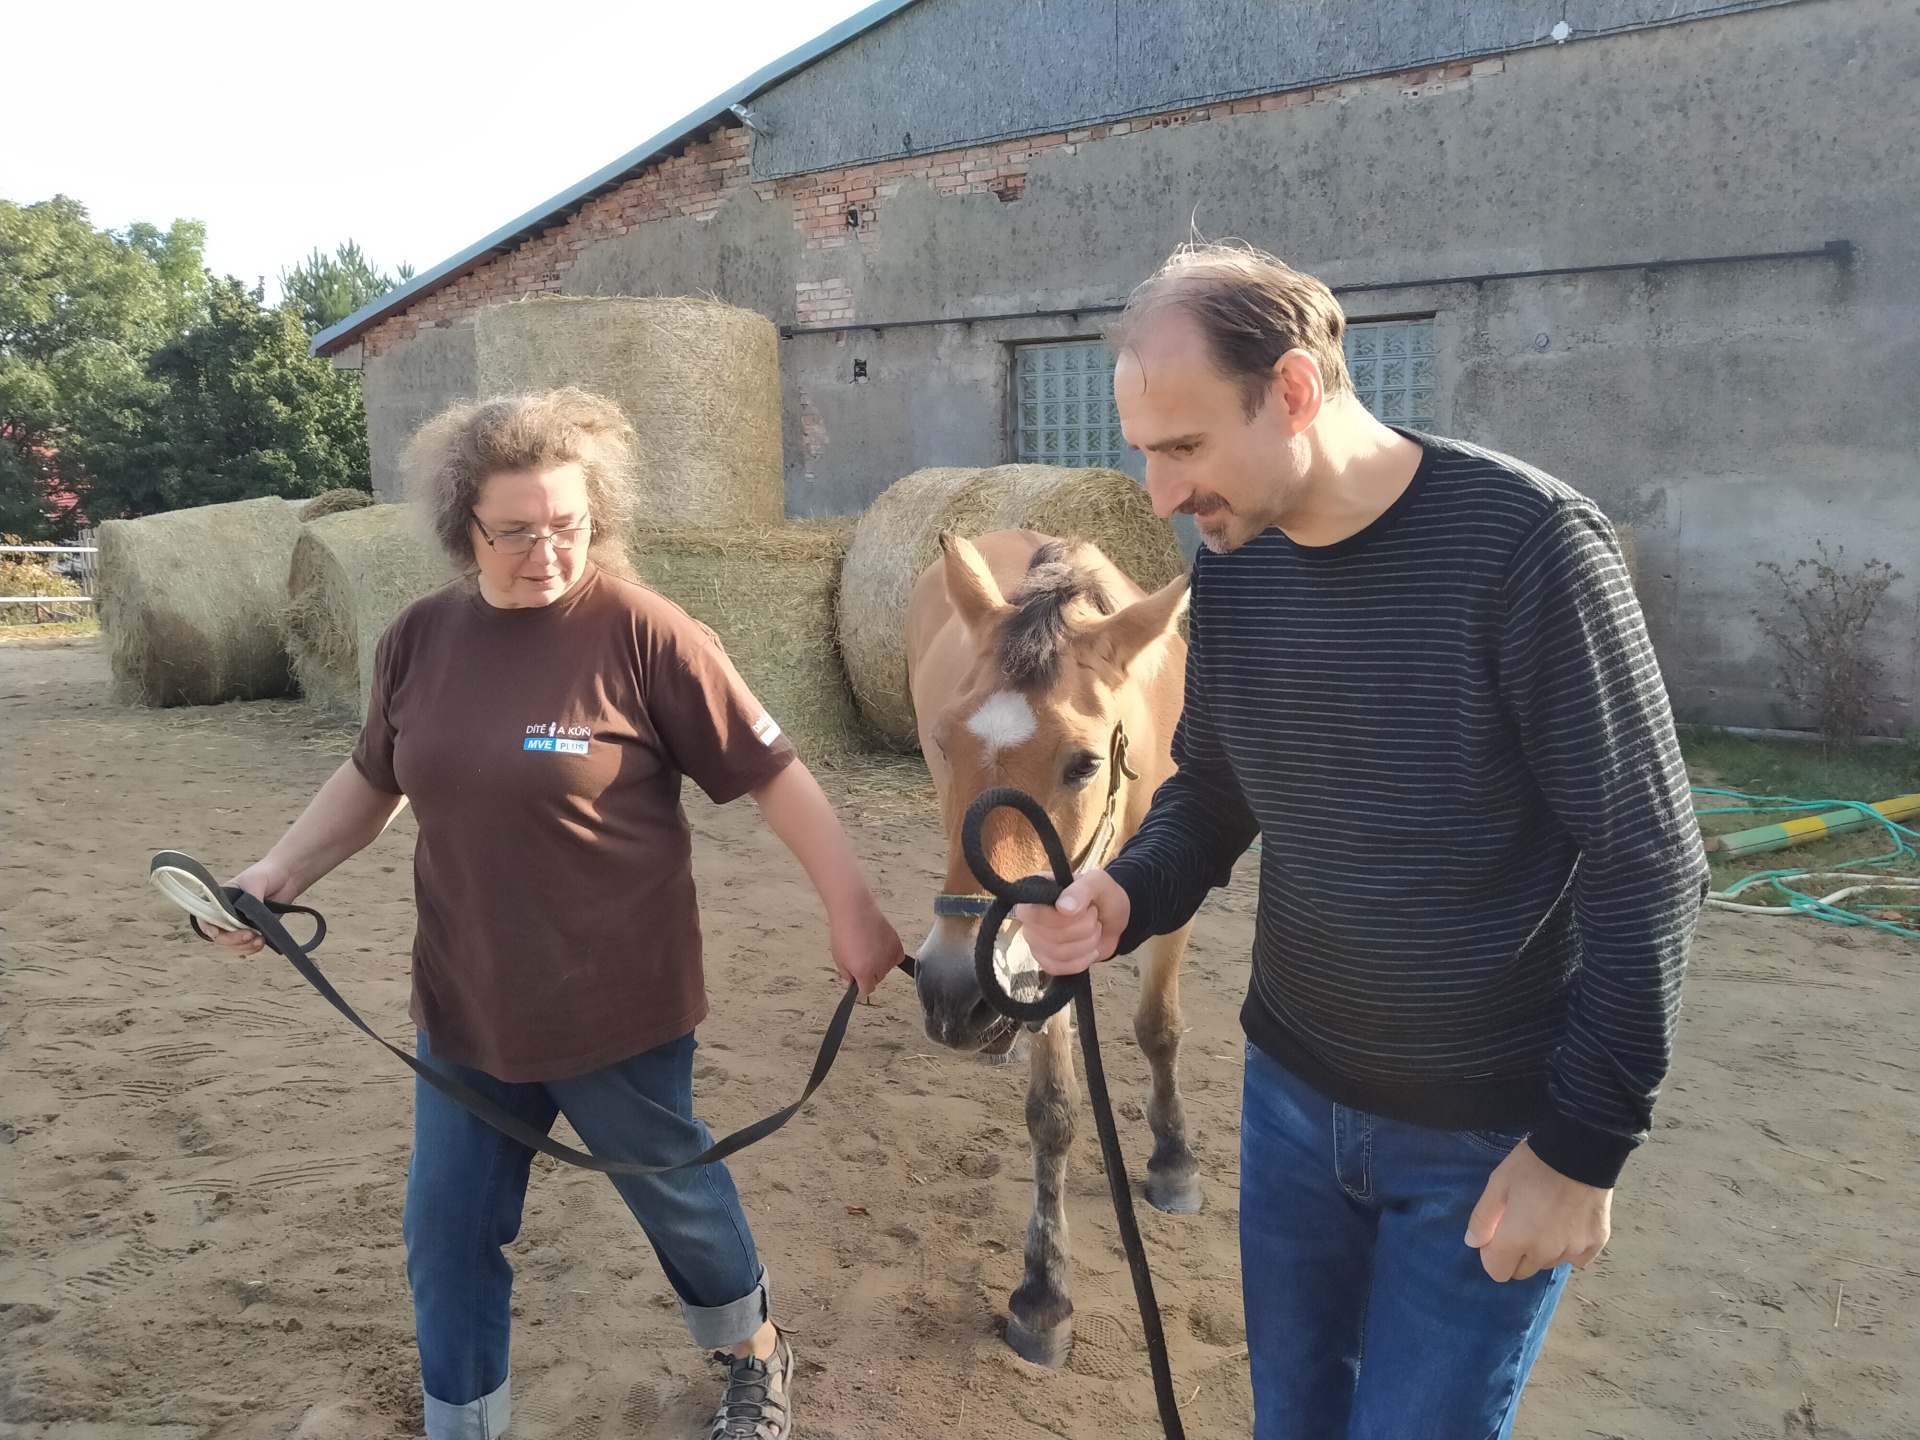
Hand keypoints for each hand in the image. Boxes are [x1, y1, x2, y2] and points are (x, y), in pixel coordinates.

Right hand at [199, 858, 299, 957]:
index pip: (206, 916)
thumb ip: (250, 899)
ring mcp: (241, 923)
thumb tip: (248, 918)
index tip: (216, 933)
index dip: (207, 927)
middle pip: (220, 935)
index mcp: (221, 900)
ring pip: (233, 943)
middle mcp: (227, 914)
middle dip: (232, 939)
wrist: (288, 876)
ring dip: (243, 946)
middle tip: (249, 935)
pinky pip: (247, 945)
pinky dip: (251, 948)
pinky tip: (261, 943)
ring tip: (258, 940)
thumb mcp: (255, 882)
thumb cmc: (267, 873)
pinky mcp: (255, 930)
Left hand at [829, 901, 904, 997]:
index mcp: (864, 972)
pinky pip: (897, 958)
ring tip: (869, 947)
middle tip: (861, 957)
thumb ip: (847, 975)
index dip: (861, 985)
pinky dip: (891, 956)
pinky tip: (881, 946)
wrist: (855, 911)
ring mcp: (890, 956)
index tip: (858, 978)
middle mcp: (880, 967)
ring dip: (880, 964)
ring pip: (887, 968)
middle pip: (877, 979)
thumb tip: (851, 985)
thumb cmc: (843, 933)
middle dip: (870, 973)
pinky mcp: (897, 945)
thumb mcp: (839, 958)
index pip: (867, 990)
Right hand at [1012, 869, 1130, 975]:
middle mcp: (1029, 915)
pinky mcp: (1045, 958)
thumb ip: (1082, 890)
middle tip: (1095, 918)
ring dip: (1086, 944)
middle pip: (1050, 935)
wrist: (1113, 920)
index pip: (1031, 912)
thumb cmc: (1104, 896)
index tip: (1086, 909)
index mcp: (1037, 890)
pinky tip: (1090, 950)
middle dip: (1084, 929)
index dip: (1060, 917)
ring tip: (1094, 931)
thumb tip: (1063, 908)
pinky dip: (1080, 962)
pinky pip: (1056, 968)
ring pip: (1057, 954)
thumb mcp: (1099, 883)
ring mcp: (1035, 939)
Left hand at [1465, 1139, 1612, 1281]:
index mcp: (1516, 1239)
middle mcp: (1545, 1253)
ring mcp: (1573, 1251)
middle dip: (1517, 1254)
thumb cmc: (1532, 1165)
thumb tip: (1473, 1243)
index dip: (1493, 1254)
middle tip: (1523, 1223)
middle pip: (1523, 1271)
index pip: (1497, 1272)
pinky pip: (1577, 1258)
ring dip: (1544, 1250)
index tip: (1497, 1234)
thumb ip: (1482, 1218)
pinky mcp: (1595, 1245)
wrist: (1579, 1152)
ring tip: (1547, 1218)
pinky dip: (1571, 1247)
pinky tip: (1569, 1224)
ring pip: (1549, 1263)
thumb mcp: (1498, 1183)